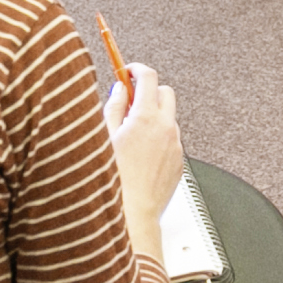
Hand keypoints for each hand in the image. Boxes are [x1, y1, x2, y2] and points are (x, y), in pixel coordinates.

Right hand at [104, 61, 184, 224]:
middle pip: (166, 92)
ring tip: (131, 136)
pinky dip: (158, 139)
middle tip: (130, 101)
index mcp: (146, 117)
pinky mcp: (179, 162)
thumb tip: (119, 90)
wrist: (132, 213)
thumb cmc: (114, 179)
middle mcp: (165, 128)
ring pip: (168, 118)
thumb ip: (113, 107)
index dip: (136, 69)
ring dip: (153, 117)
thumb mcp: (104, 136)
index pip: (148, 77)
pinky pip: (170, 140)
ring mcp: (175, 145)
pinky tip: (140, 155)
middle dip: (150, 91)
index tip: (127, 71)